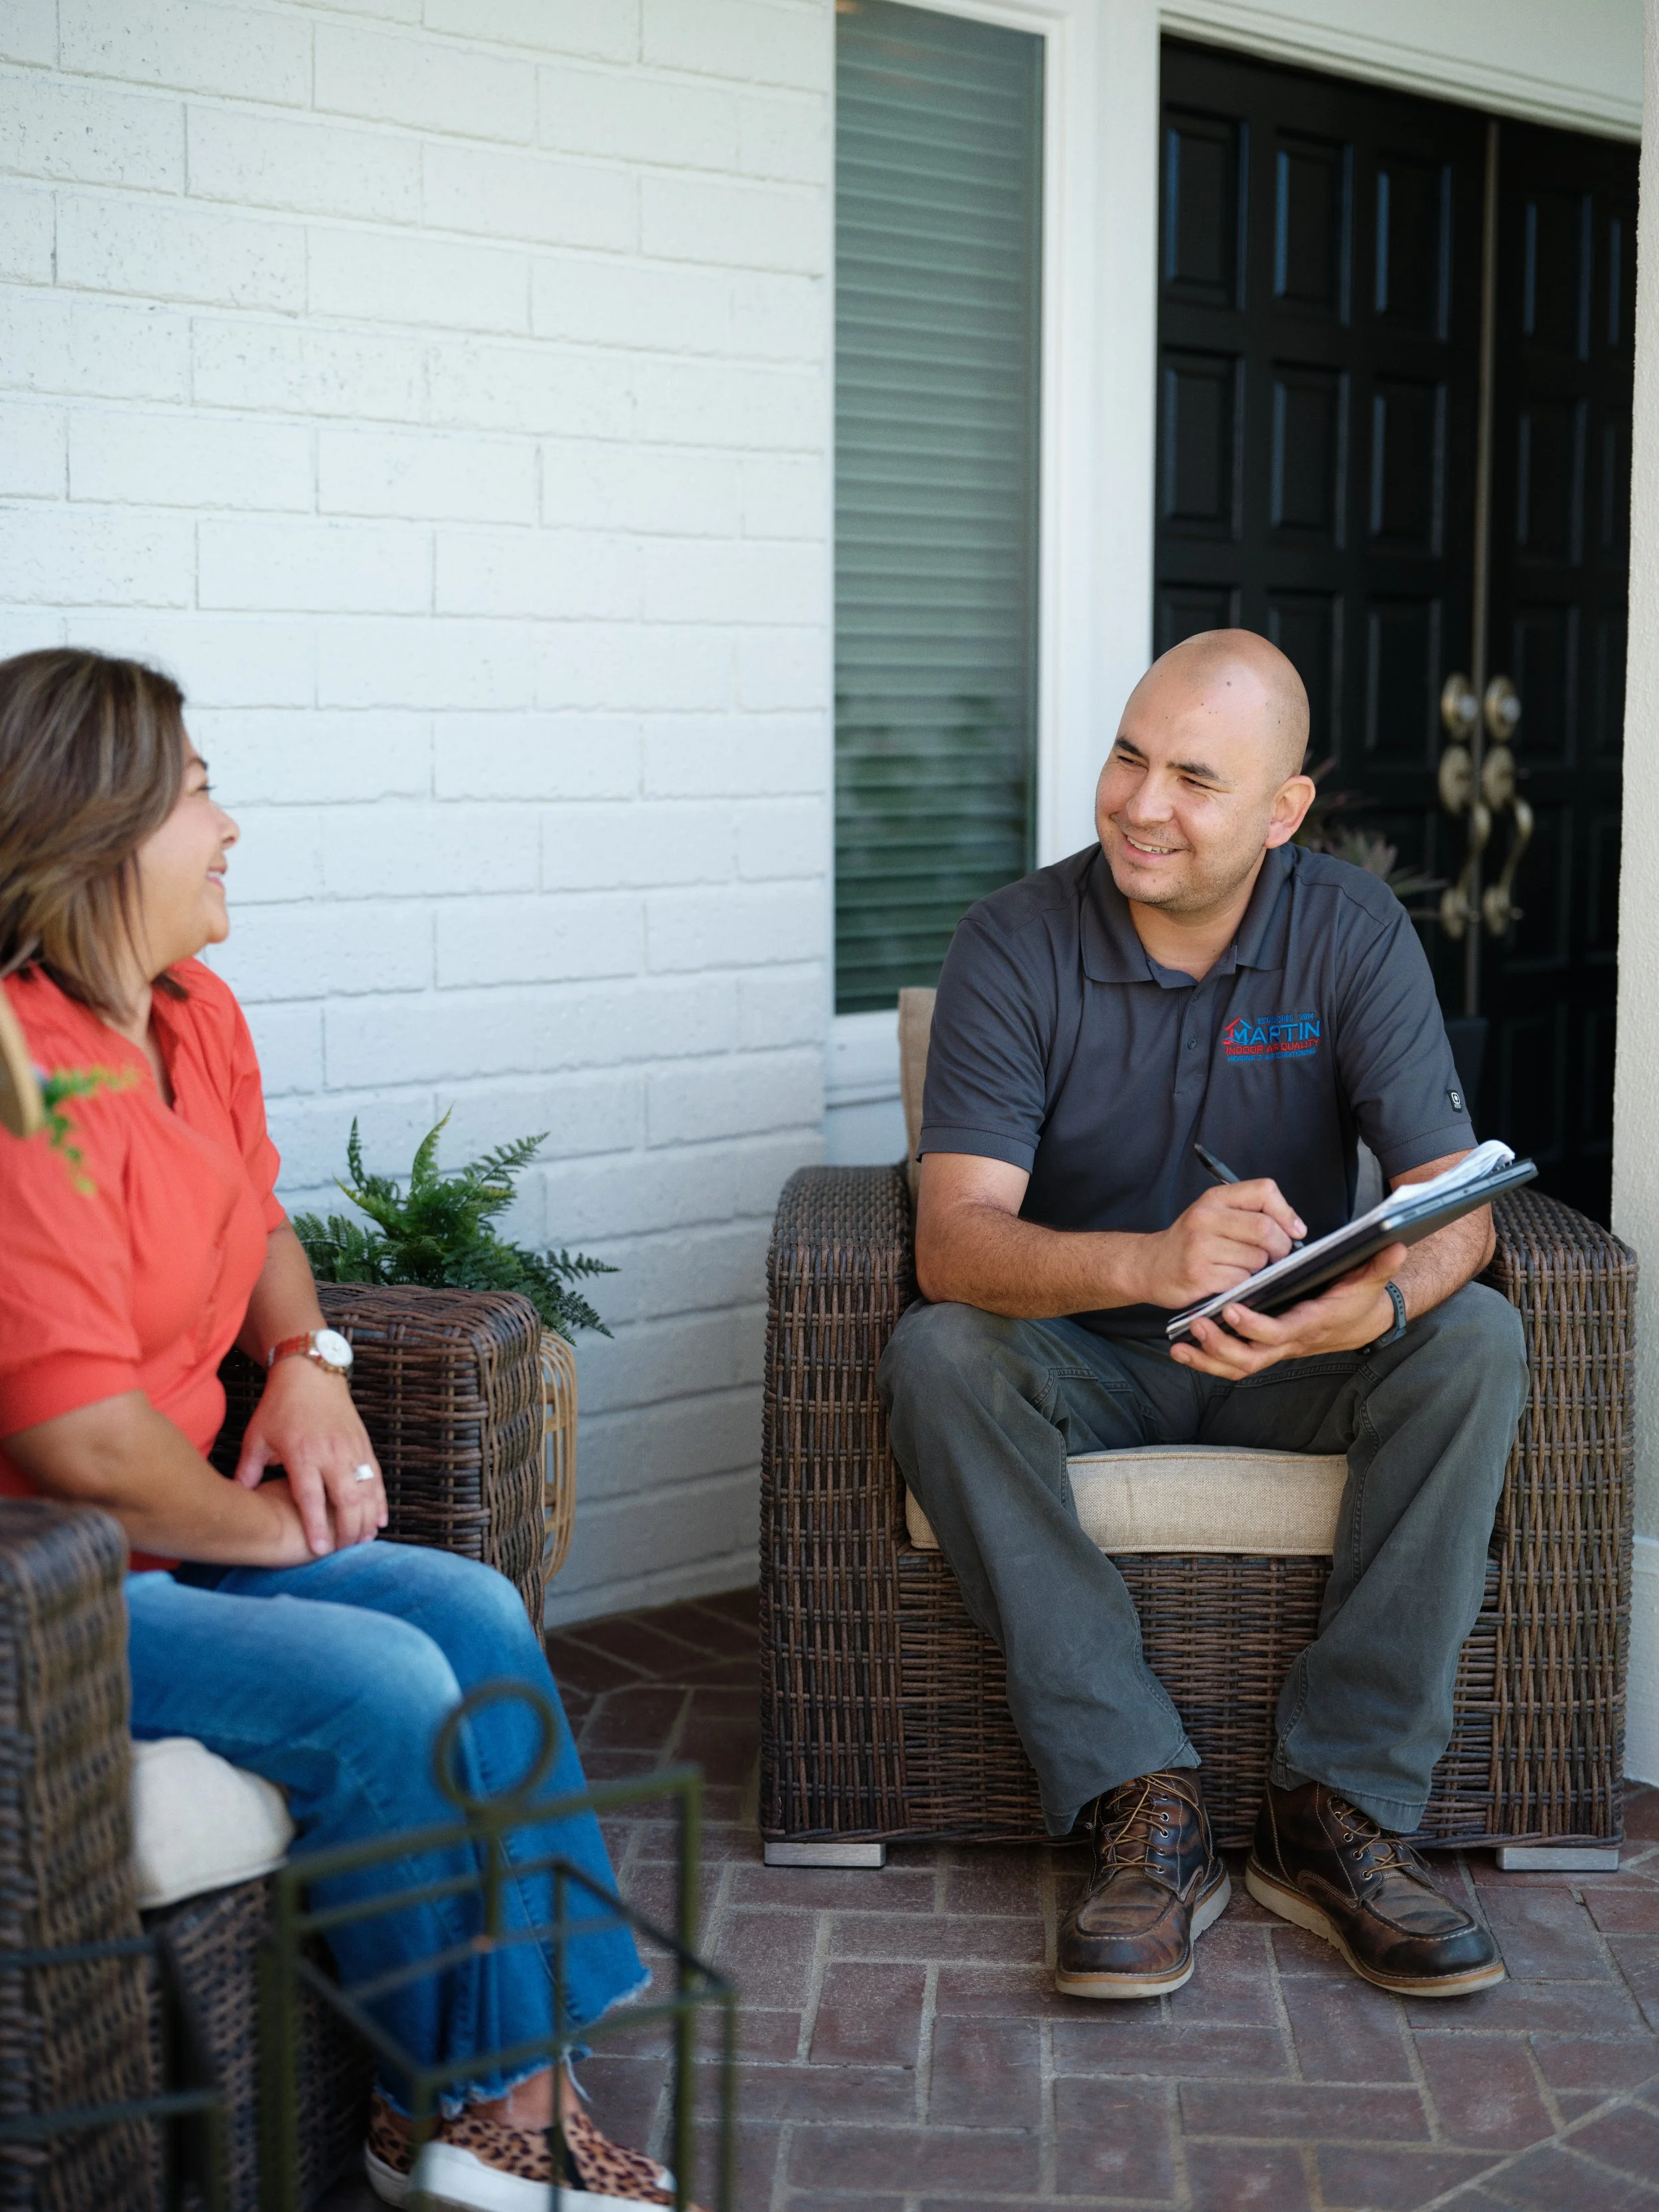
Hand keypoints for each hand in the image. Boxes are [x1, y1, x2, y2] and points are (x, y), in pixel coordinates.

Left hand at [234, 1355, 385, 1555]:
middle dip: (348, 1529)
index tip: (319, 1550)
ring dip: (367, 1519)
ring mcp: (352, 1449)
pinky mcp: (363, 1444)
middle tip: (344, 1552)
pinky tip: (379, 1520)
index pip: (312, 1497)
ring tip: (363, 1541)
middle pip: (347, 1499)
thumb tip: (233, 1499)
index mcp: (303, 1453)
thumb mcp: (256, 1437)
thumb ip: (247, 1470)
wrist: (311, 1373)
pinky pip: (376, 1477)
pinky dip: (379, 1500)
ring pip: (367, 1491)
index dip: (317, 1525)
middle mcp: (332, 1453)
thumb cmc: (280, 1406)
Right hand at [1134, 1179, 1307, 1310]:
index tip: (1294, 1231)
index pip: (1264, 1190)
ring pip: (1256, 1258)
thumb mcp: (1215, 1214)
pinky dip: (1243, 1284)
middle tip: (1276, 1257)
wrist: (1149, 1265)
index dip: (1287, 1212)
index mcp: (1215, 1198)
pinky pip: (1240, 1280)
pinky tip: (1229, 1281)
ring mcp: (1200, 1246)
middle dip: (1280, 1247)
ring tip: (1243, 1268)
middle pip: (1264, 1228)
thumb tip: (1295, 1228)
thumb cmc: (1191, 1242)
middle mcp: (1205, 1217)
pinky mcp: (1198, 1274)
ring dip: (1259, 1269)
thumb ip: (1251, 1213)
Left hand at [1170, 1244, 1403, 1379]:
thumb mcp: (1369, 1280)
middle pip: (1252, 1357)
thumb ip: (1378, 1264)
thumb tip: (1395, 1244)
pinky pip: (1233, 1364)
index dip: (1255, 1325)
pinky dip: (1206, 1361)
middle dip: (1222, 1344)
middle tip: (1197, 1323)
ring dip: (1208, 1358)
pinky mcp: (1265, 1349)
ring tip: (1181, 1343)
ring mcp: (1276, 1349)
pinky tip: (1183, 1350)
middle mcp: (1290, 1342)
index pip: (1279, 1332)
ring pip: (1238, 1366)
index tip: (1232, 1308)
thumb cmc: (1359, 1299)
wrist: (1360, 1323)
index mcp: (1311, 1324)